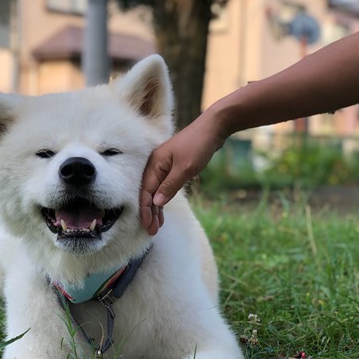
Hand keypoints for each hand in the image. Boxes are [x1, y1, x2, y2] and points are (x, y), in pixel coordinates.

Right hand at [140, 109, 226, 234]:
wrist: (213, 127)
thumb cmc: (198, 145)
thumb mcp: (185, 169)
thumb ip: (170, 186)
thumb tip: (156, 203)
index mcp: (155, 164)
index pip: (146, 192)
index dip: (145, 211)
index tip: (147, 226)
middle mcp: (156, 165)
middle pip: (148, 193)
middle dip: (149, 213)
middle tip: (152, 231)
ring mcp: (164, 165)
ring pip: (156, 190)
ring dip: (156, 208)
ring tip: (157, 225)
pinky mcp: (172, 167)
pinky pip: (164, 186)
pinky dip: (164, 198)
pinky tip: (163, 208)